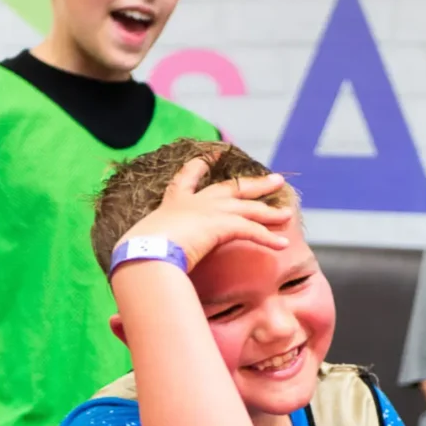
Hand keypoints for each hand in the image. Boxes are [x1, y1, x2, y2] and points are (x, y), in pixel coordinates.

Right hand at [117, 157, 291, 270]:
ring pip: (249, 208)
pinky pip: (252, 230)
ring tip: (288, 214)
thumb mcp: (144, 247)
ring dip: (270, 212)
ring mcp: (210, 210)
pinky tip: (282, 244)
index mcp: (173, 203)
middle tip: (275, 180)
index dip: (200, 165)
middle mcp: (195, 201)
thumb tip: (138, 272)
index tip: (212, 153)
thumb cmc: (138, 254)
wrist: (144, 252)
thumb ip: (150, 251)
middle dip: (255, 184)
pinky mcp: (222, 224)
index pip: (187, 178)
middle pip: (232, 188)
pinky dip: (268, 238)